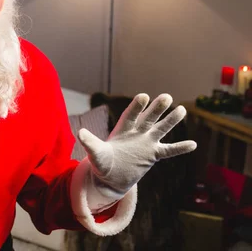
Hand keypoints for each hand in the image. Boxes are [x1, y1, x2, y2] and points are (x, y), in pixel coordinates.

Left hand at [77, 93, 196, 206]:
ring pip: (161, 130)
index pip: (130, 116)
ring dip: (171, 121)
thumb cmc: (101, 162)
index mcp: (122, 130)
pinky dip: (180, 148)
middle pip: (148, 119)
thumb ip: (90, 143)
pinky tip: (193, 144)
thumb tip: (79, 133)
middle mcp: (136, 133)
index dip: (136, 107)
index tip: (144, 96)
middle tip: (167, 97)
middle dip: (156, 108)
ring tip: (182, 110)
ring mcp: (146, 143)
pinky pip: (169, 150)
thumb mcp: (95, 154)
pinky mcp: (153, 155)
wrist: (110, 176)